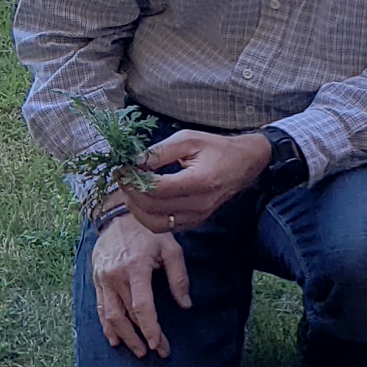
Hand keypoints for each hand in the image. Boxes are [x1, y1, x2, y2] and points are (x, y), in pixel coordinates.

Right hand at [89, 213, 191, 357]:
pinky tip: (114, 338)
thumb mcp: (171, 248)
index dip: (150, 329)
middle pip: (127, 315)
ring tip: (136, 350)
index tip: (158, 345)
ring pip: (110, 315)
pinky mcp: (96, 278)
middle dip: (141, 337)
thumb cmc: (148, 230)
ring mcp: (103, 278)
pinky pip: (100, 306)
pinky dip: (106, 325)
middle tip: (153, 352)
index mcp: (135, 268)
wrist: (118, 213)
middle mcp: (115, 276)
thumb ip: (179, 277)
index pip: (142, 307)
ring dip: (123, 336)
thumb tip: (185, 304)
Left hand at [123, 128, 271, 232]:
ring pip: (155, 224)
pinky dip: (148, 216)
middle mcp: (198, 204)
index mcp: (198, 181)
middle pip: (152, 208)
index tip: (123, 170)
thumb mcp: (188, 139)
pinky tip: (144, 200)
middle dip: (131, 194)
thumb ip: (160, 151)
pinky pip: (165, 227)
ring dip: (137, 209)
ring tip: (130, 190)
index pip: (156, 189)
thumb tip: (134, 162)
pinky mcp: (195, 222)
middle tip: (122, 179)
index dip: (134, 181)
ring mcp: (197, 216)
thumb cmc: (217, 148)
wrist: (244, 163)